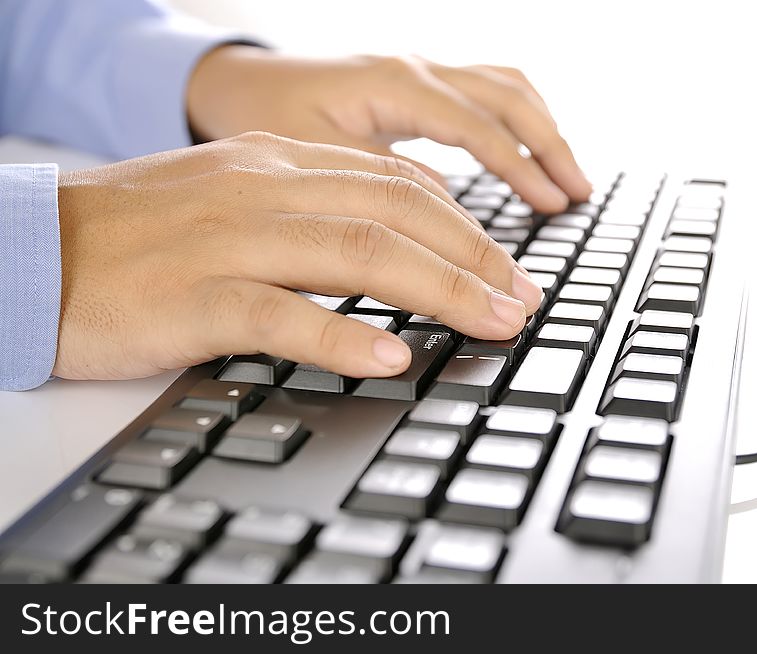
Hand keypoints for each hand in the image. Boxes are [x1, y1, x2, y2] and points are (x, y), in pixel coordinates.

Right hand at [54, 132, 542, 379]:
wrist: (38, 249)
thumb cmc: (141, 236)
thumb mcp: (234, 198)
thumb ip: (308, 211)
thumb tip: (388, 241)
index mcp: (277, 166)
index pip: (395, 184)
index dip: (464, 226)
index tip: (505, 265)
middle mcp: (265, 190)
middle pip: (396, 214)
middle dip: (474, 258)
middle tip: (523, 300)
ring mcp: (231, 240)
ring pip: (358, 253)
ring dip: (440, 290)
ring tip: (493, 322)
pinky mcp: (195, 296)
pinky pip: (282, 313)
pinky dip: (343, 334)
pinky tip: (392, 357)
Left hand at [187, 48, 590, 212]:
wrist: (235, 81)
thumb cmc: (263, 116)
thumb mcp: (311, 153)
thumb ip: (379, 179)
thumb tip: (446, 209)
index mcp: (394, 84)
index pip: (477, 127)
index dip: (518, 170)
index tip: (549, 207)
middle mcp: (416, 69)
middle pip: (507, 99)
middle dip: (548, 148)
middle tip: (576, 198)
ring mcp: (421, 72)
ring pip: (505, 88)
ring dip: (543, 131)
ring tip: (570, 182)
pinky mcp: (418, 86)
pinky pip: (487, 92)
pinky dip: (518, 123)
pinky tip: (529, 155)